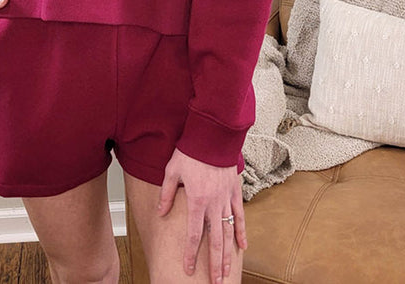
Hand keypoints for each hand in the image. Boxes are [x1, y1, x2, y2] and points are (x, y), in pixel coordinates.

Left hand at [158, 148, 246, 282]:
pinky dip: (242, 231)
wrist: (213, 136)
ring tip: (227, 272)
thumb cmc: (191, 151)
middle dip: (215, 263)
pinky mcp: (235, 191)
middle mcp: (214, 204)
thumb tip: (161, 212)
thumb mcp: (172, 171)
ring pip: (229, 232)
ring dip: (228, 254)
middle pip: (215, 240)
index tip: (189, 269)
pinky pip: (240, 215)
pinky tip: (242, 247)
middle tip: (216, 283)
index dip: (191, 254)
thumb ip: (166, 193)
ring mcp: (226, 199)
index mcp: (197, 200)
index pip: (194, 234)